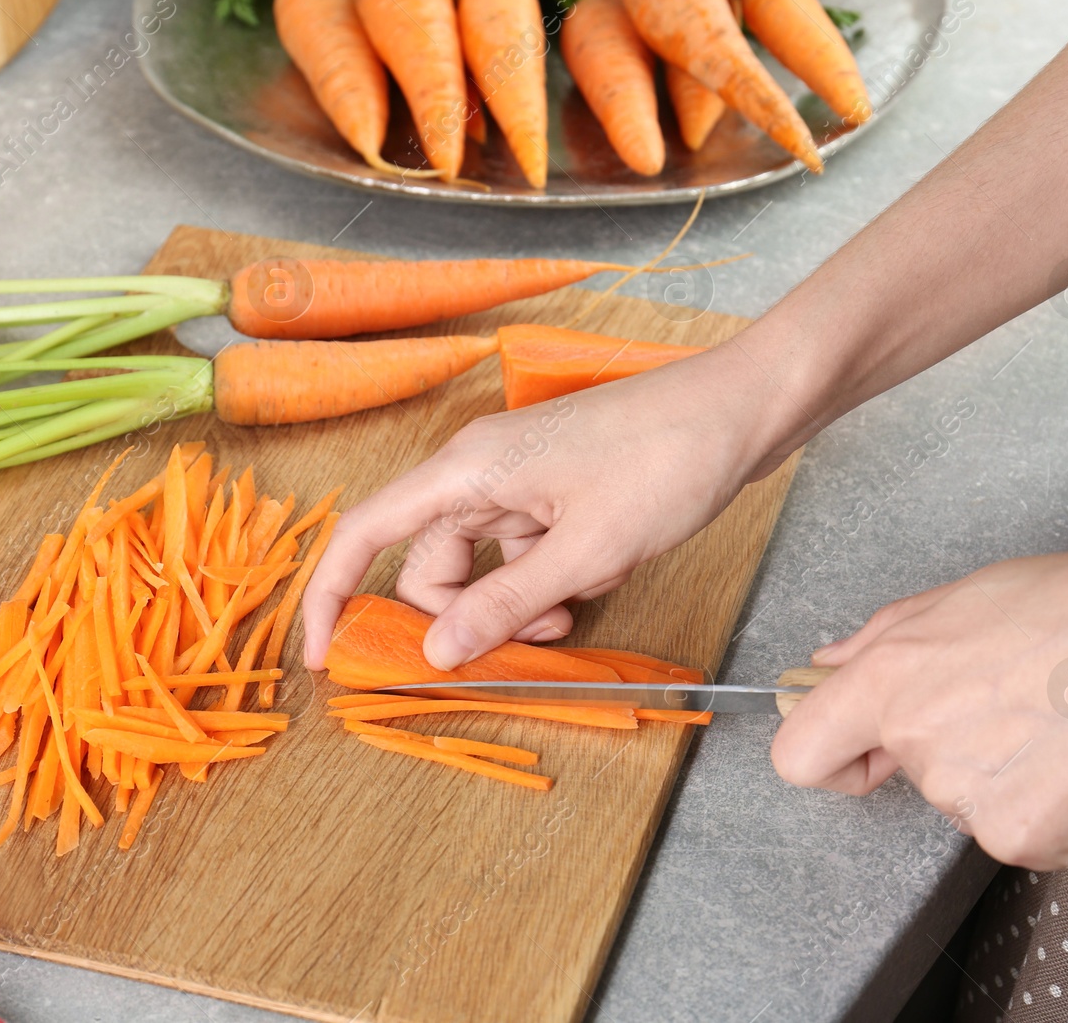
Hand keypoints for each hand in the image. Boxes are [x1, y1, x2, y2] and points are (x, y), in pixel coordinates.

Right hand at [301, 340, 810, 670]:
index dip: (331, 595)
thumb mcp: (587, 551)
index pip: (365, 533)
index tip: (324, 658)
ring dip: (519, 605)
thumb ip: (507, 604)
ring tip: (577, 612)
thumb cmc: (667, 460)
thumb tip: (436, 651)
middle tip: (522, 646)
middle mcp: (481, 472)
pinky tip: (604, 577)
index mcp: (467, 471)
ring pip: (485, 567)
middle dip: (464, 617)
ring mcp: (522, 481)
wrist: (743, 409)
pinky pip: (529, 554)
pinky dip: (555, 581)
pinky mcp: (559, 491)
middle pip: (430, 564)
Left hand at [771, 533, 1067, 868]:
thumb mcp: (962, 598)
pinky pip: (1018, 834)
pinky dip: (1049, 809)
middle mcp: (918, 743)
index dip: (826, 758)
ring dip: (1005, 775)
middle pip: (909, 775)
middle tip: (1012, 705)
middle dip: (948, 748)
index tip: (862, 753)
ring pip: (968, 803)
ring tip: (1056, 721)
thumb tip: (826, 664)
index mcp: (890, 680)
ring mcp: (968, 799)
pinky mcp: (1021, 837)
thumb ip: (881, 639)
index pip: (799, 754)